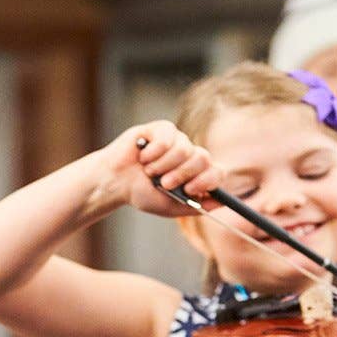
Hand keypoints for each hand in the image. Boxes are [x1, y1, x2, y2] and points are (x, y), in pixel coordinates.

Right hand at [97, 121, 222, 216]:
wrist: (115, 182)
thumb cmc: (142, 194)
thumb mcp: (171, 206)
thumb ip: (197, 205)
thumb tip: (222, 202)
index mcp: (196, 175)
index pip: (218, 172)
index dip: (207, 180)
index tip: (190, 190)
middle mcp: (190, 156)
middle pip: (203, 158)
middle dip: (182, 174)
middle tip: (164, 183)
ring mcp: (178, 140)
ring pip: (185, 149)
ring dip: (163, 165)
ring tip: (148, 172)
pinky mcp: (163, 129)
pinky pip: (167, 138)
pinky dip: (153, 152)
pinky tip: (142, 157)